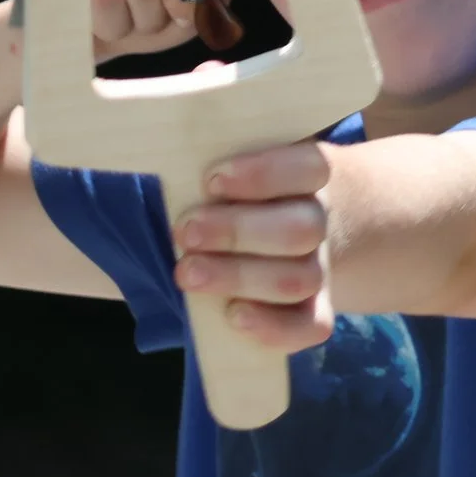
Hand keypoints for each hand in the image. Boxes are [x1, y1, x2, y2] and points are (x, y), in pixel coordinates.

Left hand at [172, 124, 336, 354]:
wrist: (296, 229)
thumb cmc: (247, 194)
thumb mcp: (239, 168)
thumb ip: (212, 166)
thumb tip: (154, 149)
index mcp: (310, 177)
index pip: (309, 167)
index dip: (265, 174)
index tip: (211, 180)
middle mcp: (321, 220)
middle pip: (303, 229)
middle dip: (238, 231)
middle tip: (185, 231)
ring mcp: (321, 268)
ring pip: (300, 279)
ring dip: (240, 276)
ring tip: (187, 273)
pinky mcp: (315, 309)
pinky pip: (311, 326)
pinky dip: (274, 327)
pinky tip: (233, 316)